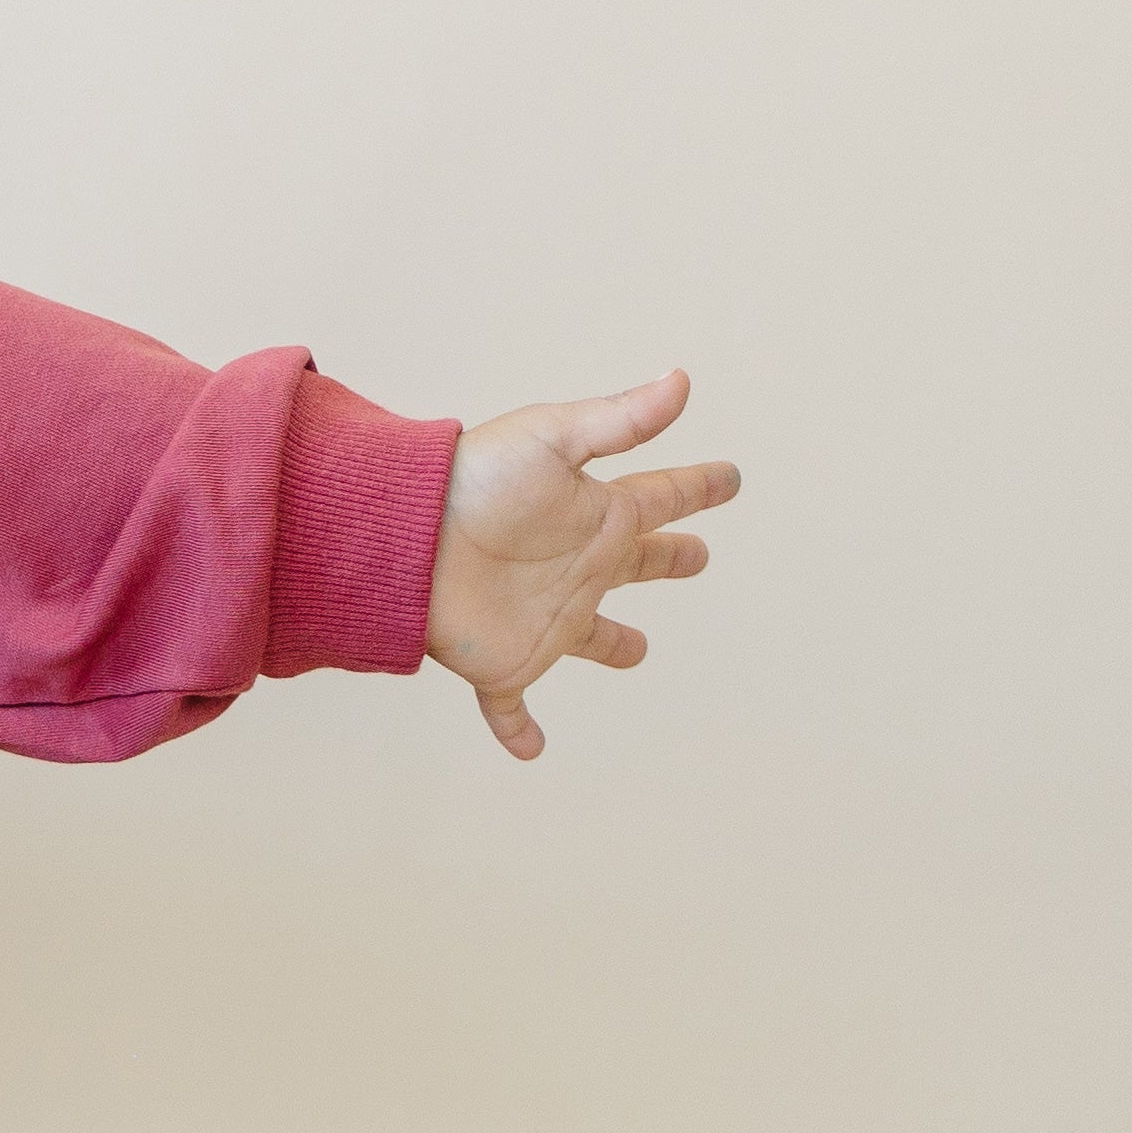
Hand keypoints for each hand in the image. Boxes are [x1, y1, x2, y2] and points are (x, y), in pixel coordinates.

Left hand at [426, 370, 736, 759]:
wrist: (401, 533)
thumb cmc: (472, 479)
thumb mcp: (552, 440)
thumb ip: (619, 420)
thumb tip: (681, 380)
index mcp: (595, 515)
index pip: (662, 498)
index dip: (697, 489)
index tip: (730, 478)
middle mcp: (577, 568)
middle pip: (637, 564)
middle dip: (668, 560)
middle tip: (698, 557)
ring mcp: (543, 617)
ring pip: (590, 636)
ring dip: (614, 645)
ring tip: (636, 650)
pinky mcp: (502, 662)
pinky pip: (510, 706)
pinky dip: (518, 730)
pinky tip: (529, 752)